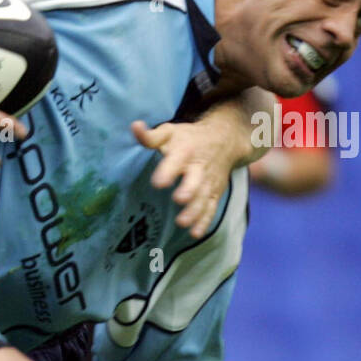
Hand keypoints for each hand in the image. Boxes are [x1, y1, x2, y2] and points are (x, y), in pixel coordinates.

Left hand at [133, 118, 233, 237]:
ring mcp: (208, 182)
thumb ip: (150, 136)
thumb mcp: (170, 131)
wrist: (225, 138)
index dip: (168, 170)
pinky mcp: (214, 193)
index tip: (158, 182)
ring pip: (203, 198)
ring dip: (194, 211)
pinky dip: (204, 221)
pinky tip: (195, 233)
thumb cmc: (188, 137)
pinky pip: (211, 208)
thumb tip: (134, 126)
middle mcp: (198, 167)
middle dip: (188, 190)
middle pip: (195, 180)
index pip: (177, 160)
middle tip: (178, 199)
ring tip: (181, 223)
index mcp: (185, 151)